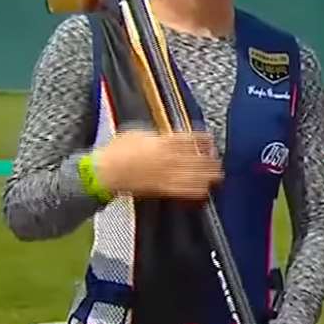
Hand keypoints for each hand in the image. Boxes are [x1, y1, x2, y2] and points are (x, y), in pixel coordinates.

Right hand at [92, 129, 222, 200]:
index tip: (210, 140)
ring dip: (207, 175)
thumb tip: (169, 135)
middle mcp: (168, 158)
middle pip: (197, 159)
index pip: (190, 139)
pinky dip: (196, 190)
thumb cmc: (118, 150)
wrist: (106, 171)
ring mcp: (166, 175)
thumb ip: (157, 134)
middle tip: (217, 160)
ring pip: (194, 176)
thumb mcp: (138, 132)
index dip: (203, 140)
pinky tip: (204, 190)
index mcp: (163, 141)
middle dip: (209, 160)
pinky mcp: (162, 189)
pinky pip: (183, 191)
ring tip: (216, 174)